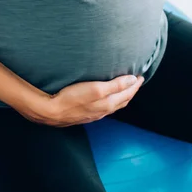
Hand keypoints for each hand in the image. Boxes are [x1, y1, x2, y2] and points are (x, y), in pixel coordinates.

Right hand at [21, 75, 144, 126]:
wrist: (51, 112)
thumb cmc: (71, 98)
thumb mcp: (95, 89)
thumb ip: (115, 85)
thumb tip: (133, 80)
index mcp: (108, 104)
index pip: (127, 94)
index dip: (135, 85)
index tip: (141, 76)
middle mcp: (103, 111)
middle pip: (122, 101)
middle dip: (131, 91)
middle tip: (135, 81)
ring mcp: (93, 114)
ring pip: (113, 105)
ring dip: (121, 96)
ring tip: (124, 88)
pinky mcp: (84, 114)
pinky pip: (103, 107)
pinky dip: (110, 100)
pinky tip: (104, 98)